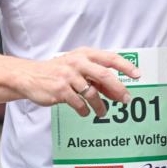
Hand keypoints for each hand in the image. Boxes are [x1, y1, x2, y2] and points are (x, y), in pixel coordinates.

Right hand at [15, 47, 140, 117]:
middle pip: (104, 76)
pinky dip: (84, 110)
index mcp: (83, 54)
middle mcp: (77, 63)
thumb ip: (95, 77)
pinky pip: (79, 104)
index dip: (126, 66)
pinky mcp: (60, 90)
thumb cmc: (56, 73)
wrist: (28, 76)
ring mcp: (68, 76)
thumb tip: (117, 92)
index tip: (137, 75)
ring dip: (100, 106)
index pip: (110, 58)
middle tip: (125, 100)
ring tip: (102, 113)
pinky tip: (84, 112)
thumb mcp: (76, 68)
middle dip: (118, 90)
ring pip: (92, 94)